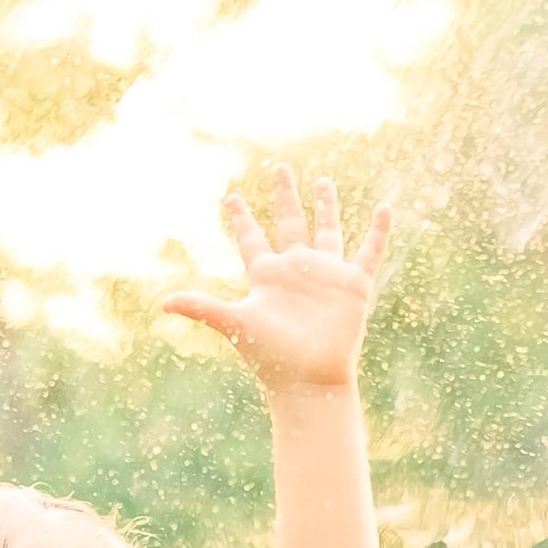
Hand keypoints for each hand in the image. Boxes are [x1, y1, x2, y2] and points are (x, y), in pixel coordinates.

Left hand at [165, 167, 390, 393]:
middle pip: (289, 223)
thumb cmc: (272, 356)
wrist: (310, 379)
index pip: (251, 239)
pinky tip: (386, 210)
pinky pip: (369, 252)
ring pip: (328, 231)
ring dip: (326, 206)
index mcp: (267, 276)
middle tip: (279, 168)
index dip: (242, 219)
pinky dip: (379, 232)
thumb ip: (202, 307)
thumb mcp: (236, 324)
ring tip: (323, 180)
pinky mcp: (353, 285)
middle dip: (285, 196)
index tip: (232, 197)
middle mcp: (296, 270)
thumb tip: (161, 303)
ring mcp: (326, 276)